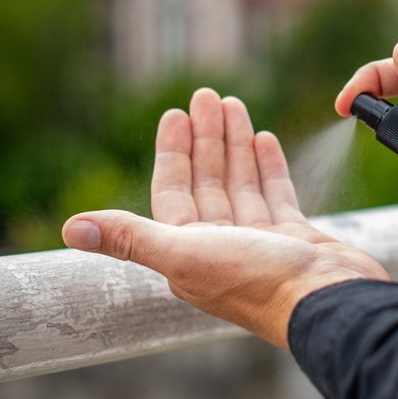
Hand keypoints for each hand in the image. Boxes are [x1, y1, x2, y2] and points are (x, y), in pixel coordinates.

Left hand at [61, 88, 387, 348]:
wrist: (327, 302)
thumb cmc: (257, 282)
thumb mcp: (184, 255)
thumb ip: (130, 238)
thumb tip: (71, 229)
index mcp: (189, 252)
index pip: (173, 192)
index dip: (172, 152)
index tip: (175, 113)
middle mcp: (221, 247)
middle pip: (207, 182)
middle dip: (205, 139)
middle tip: (207, 96)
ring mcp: (260, 243)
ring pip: (240, 184)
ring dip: (235, 145)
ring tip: (234, 105)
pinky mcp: (294, 239)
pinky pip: (275, 195)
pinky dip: (268, 167)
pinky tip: (264, 138)